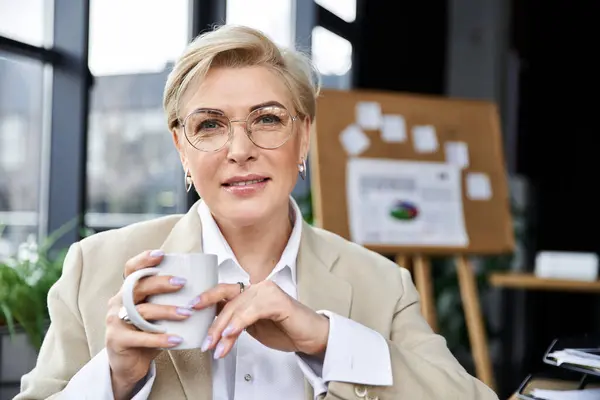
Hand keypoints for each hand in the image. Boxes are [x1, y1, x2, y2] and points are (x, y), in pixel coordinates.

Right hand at [105, 250, 191, 399]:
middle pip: (138, 287)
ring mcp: (115, 321)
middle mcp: (118, 303)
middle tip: (183, 283)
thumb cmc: (147, 333)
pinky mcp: (118, 341)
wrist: (128, 365)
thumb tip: (202, 285)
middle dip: (161, 283)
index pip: (131, 270)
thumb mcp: (155, 313)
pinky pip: (141, 338)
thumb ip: (168, 300)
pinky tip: (177, 338)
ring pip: (142, 312)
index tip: (161, 254)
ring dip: (167, 311)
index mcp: (127, 292)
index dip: (144, 260)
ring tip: (187, 313)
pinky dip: (160, 338)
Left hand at [192, 280, 329, 359]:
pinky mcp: (277, 301)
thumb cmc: (284, 330)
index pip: (223, 291)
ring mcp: (268, 291)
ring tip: (217, 347)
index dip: (206, 297)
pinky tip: (230, 334)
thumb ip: (234, 322)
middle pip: (227, 300)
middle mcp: (258, 286)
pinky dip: (239, 323)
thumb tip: (211, 328)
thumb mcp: (252, 327)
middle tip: (205, 342)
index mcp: (251, 290)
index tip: (190, 309)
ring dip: (224, 330)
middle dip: (213, 323)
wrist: (310, 337)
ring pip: (237, 308)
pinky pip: (252, 311)